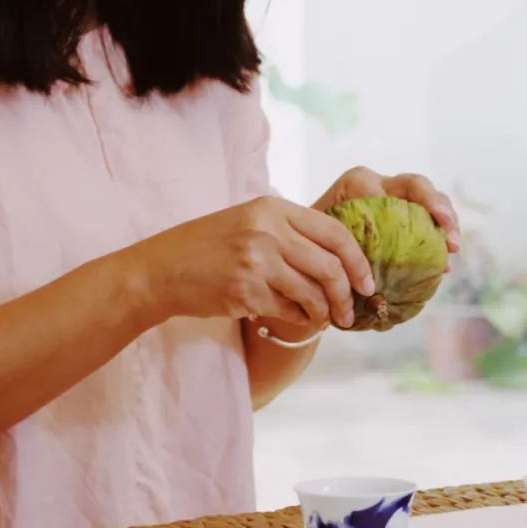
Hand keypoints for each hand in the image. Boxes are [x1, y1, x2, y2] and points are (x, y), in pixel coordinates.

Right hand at [140, 196, 374, 329]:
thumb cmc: (206, 247)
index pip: (335, 232)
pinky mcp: (246, 292)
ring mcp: (256, 262)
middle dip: (347, 294)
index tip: (366, 282)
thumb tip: (339, 259)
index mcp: (272, 208)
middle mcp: (267, 231)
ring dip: (324, 312)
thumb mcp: (248, 222)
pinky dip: (299, 319)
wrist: (160, 270)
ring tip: (325, 319)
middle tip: (351, 311)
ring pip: (313, 294)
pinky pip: (289, 311)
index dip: (358, 261)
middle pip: (330, 266)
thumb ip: (289, 232)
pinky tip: (295, 318)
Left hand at [312, 166, 461, 257]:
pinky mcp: (412, 218)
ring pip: (432, 201)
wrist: (319, 248)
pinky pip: (433, 223)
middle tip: (446, 226)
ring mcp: (400, 200)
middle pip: (415, 185)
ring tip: (453, 248)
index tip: (401, 223)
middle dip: (434, 203)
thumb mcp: (320, 242)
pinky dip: (441, 241)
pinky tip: (445, 267)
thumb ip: (338, 247)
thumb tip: (362, 273)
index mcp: (356, 183)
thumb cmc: (317, 244)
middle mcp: (381, 184)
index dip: (391, 200)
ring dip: (447, 222)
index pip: (377, 184)